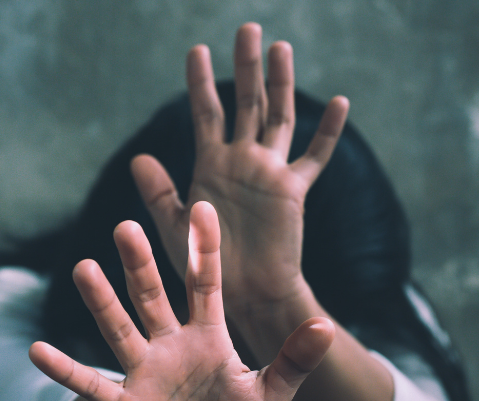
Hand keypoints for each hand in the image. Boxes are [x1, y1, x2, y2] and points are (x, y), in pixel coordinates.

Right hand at [29, 202, 333, 400]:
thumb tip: (325, 325)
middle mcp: (170, 346)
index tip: (203, 207)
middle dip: (141, 263)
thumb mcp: (271, 397)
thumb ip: (293, 361)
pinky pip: (91, 384)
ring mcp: (143, 373)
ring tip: (83, 267)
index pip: (205, 285)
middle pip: (153, 296)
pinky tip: (37, 350)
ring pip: (119, 329)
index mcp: (208, 337)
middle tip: (127, 225)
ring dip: (101, 302)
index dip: (204, 250)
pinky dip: (65, 370)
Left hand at [131, 23, 348, 321]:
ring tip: (280, 48)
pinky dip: (327, 131)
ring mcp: (269, 172)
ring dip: (281, 83)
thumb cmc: (204, 264)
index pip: (206, 112)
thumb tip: (138, 158)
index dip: (201, 81)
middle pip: (246, 102)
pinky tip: (339, 102)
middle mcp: (242, 161)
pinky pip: (314, 156)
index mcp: (211, 165)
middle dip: (246, 66)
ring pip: (278, 117)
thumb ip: (159, 192)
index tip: (197, 49)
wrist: (240, 294)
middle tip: (247, 28)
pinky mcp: (292, 190)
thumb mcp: (174, 226)